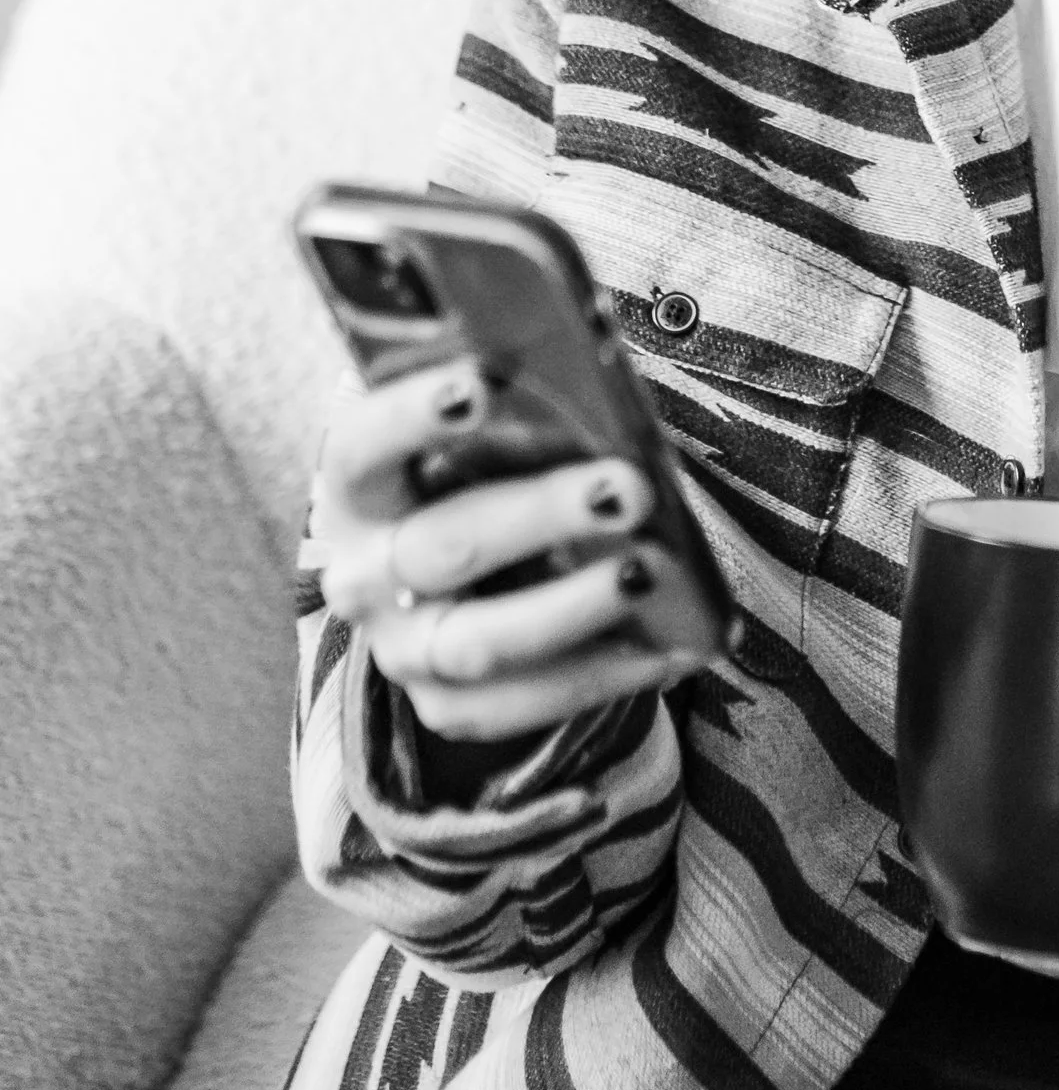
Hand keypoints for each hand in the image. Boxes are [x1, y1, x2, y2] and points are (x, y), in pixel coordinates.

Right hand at [310, 358, 698, 745]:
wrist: (452, 576)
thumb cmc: (480, 478)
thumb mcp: (482, 440)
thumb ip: (520, 419)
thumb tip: (606, 407)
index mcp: (357, 489)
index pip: (363, 446)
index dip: (413, 415)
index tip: (480, 382)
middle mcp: (362, 576)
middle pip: (443, 547)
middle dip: (542, 515)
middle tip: (627, 487)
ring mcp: (401, 650)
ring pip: (481, 641)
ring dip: (575, 606)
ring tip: (652, 572)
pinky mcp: (446, 707)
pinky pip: (520, 705)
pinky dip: (602, 674)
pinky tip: (671, 646)